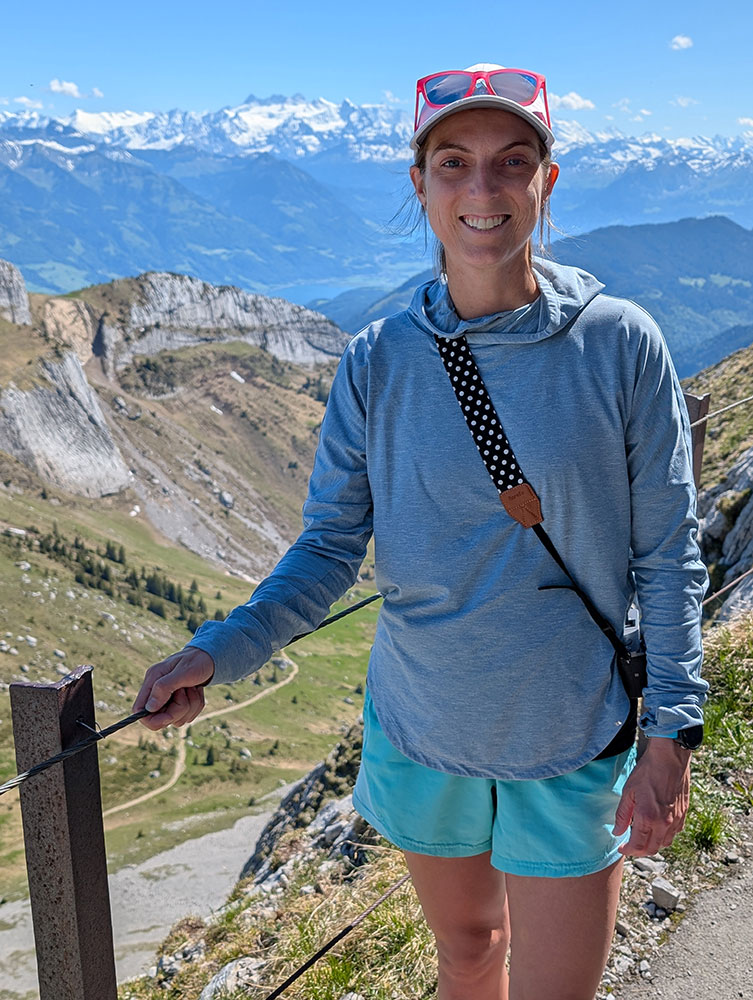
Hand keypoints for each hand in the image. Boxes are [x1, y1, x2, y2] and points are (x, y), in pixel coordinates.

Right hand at [133, 647, 214, 730]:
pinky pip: (187, 716)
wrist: (210, 657)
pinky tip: (197, 691)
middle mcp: (158, 691)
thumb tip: (149, 707)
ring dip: (191, 706)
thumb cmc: (197, 660)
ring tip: (194, 688)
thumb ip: (164, 687)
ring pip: (177, 719)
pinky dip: (196, 705)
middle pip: (161, 718)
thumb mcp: (183, 671)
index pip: (139, 709)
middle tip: (187, 690)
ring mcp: (169, 699)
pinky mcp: (180, 703)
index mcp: (152, 681)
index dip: (152, 719)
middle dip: (179, 710)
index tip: (169, 717)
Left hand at [613, 738, 690, 856]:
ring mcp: (676, 819)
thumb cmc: (647, 772)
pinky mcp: (683, 814)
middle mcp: (664, 823)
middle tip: (629, 845)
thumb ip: (622, 815)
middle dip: (639, 851)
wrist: (669, 759)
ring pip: (664, 843)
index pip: (637, 845)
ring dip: (652, 845)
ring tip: (642, 837)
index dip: (628, 850)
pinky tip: (657, 828)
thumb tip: (617, 832)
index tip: (621, 848)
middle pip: (652, 849)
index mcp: (648, 818)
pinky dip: (664, 836)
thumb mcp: (628, 792)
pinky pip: (674, 834)